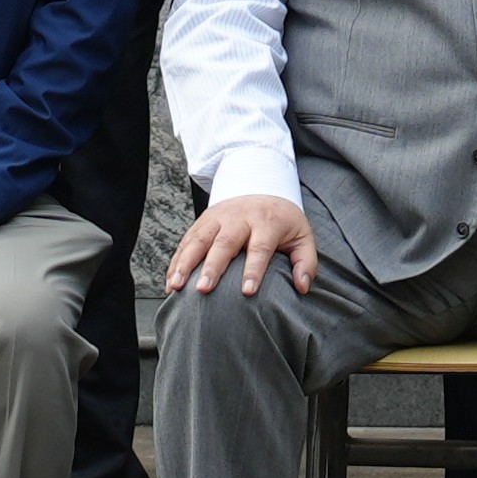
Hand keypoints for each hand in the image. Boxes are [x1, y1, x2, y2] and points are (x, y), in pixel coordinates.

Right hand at [165, 189, 320, 298]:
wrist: (262, 186)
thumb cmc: (283, 221)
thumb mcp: (302, 236)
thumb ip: (306, 262)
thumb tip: (302, 287)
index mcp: (266, 222)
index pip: (260, 248)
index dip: (253, 270)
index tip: (247, 291)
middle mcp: (239, 218)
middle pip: (224, 243)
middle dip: (212, 267)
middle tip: (204, 289)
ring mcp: (217, 218)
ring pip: (199, 240)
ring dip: (185, 263)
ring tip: (176, 286)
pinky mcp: (202, 221)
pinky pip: (186, 241)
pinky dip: (177, 261)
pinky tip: (170, 281)